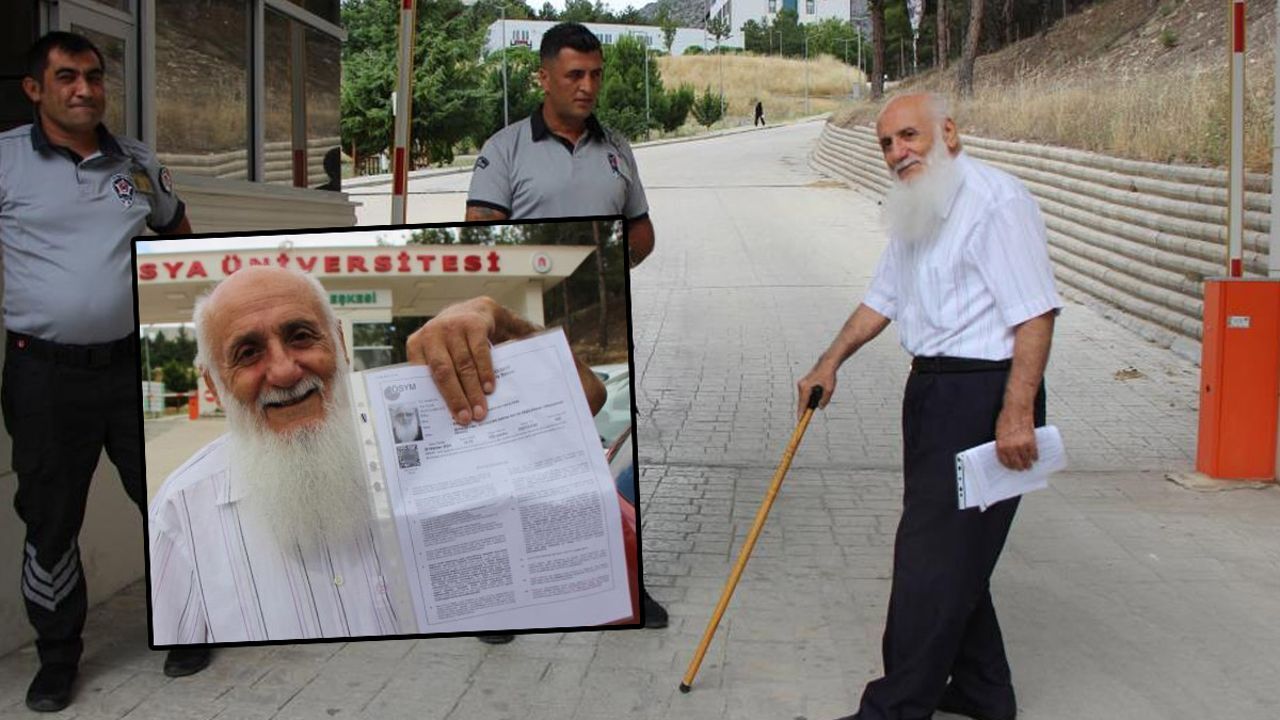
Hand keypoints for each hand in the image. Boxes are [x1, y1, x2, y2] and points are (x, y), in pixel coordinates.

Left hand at [406, 297, 499, 424]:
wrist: (474, 310)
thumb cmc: (453, 342)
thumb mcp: (438, 352)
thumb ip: (436, 375)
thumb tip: (442, 412)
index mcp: (417, 344)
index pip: (421, 375)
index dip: (432, 397)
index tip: (442, 417)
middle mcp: (432, 333)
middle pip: (443, 371)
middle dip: (456, 397)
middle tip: (467, 418)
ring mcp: (453, 327)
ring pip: (463, 365)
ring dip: (473, 390)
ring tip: (481, 410)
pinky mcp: (473, 324)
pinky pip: (480, 353)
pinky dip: (485, 373)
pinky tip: (489, 388)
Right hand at [796, 359, 836, 420]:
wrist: (827, 363)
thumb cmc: (828, 375)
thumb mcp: (829, 389)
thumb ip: (825, 400)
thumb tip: (820, 407)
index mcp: (806, 387)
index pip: (802, 403)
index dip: (801, 413)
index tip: (799, 420)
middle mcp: (801, 386)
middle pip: (801, 402)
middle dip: (803, 410)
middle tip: (803, 420)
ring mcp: (802, 384)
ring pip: (802, 398)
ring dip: (806, 404)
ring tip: (807, 412)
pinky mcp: (804, 383)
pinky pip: (804, 395)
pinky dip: (807, 400)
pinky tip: (810, 404)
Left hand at [994, 406, 1037, 469]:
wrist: (1017, 408)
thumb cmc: (1007, 417)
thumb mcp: (999, 432)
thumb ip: (1002, 443)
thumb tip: (1005, 451)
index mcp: (1001, 446)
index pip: (1004, 461)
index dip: (1008, 466)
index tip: (1011, 467)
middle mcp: (1011, 447)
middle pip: (1016, 464)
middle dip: (1019, 467)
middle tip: (1021, 468)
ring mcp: (1021, 445)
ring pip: (1026, 460)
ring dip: (1028, 464)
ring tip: (1029, 465)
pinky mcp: (1031, 441)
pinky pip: (1034, 453)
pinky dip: (1035, 456)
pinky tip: (1035, 457)